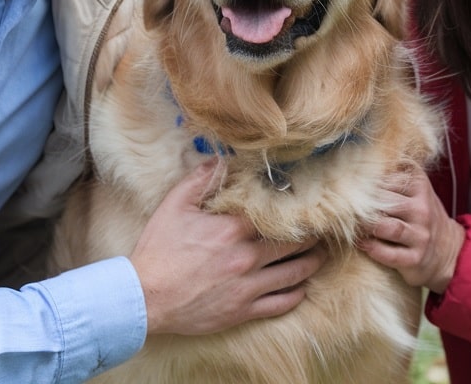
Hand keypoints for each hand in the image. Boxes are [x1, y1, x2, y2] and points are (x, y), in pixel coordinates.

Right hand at [130, 159, 323, 335]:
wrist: (146, 297)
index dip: (296, 209)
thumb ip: (200, 180)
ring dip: (312, 263)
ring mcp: (248, 286)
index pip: (277, 214)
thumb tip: (221, 160)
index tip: (308, 204)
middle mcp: (246, 257)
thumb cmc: (159, 250)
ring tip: (322, 255)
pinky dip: (297, 294)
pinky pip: (281, 303)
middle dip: (313, 236)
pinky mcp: (243, 310)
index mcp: (232, 229)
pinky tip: (303, 287)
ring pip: (295, 273)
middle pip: (294, 243)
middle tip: (324, 230)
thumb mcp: (174, 206)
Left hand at [358, 162, 463, 293]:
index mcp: (420, 186)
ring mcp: (420, 235)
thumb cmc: (421, 215)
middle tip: (345, 207)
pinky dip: (371, 248)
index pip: (388, 179)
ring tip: (353, 225)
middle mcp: (422, 210)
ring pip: (388, 227)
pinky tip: (361, 243)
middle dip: (363, 205)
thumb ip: (394, 176)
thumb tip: (358, 164)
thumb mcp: (416, 190)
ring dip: (366, 226)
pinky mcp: (415, 259)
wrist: (448, 250)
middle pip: (385, 202)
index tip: (350, 186)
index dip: (366, 183)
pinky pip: (389, 254)